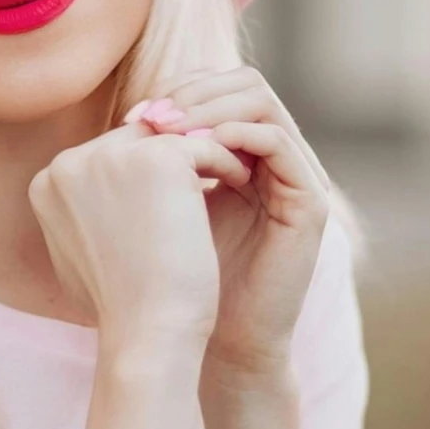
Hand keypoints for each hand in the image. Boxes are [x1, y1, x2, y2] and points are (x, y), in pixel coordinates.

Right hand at [29, 119, 253, 378]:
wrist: (147, 336)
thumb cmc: (124, 310)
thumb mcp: (89, 254)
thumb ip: (93, 212)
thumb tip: (112, 195)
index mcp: (47, 183)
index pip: (107, 156)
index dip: (146, 173)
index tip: (179, 190)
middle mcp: (69, 162)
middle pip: (135, 139)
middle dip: (172, 159)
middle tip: (212, 175)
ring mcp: (110, 156)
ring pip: (169, 138)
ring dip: (199, 155)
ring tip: (229, 175)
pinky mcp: (157, 158)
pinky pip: (202, 145)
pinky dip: (224, 161)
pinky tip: (241, 180)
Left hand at [124, 69, 328, 390]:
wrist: (202, 345)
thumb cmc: (168, 282)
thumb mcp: (152, 208)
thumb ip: (146, 166)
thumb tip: (119, 121)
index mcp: (239, 156)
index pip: (216, 89)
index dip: (176, 92)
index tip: (132, 117)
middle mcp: (272, 160)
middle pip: (243, 83)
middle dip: (194, 92)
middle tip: (153, 118)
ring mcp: (295, 178)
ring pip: (262, 102)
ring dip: (211, 108)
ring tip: (171, 131)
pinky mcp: (310, 204)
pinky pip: (279, 143)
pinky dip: (237, 136)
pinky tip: (199, 152)